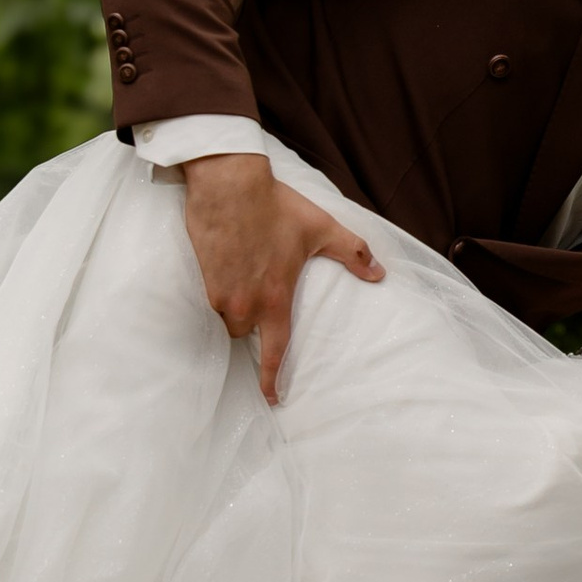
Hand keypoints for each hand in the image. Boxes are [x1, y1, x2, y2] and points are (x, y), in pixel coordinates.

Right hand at [181, 152, 382, 405]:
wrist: (228, 183)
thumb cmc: (275, 206)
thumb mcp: (320, 228)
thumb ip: (352, 254)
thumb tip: (379, 273)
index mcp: (275, 300)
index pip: (275, 351)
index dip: (273, 379)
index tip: (273, 398)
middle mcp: (244, 304)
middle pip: (246, 333)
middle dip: (253, 322)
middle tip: (262, 295)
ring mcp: (219, 293)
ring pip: (227, 316)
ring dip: (235, 306)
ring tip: (245, 277)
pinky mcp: (201, 278)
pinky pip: (212, 298)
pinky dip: (221, 289)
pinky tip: (228, 267)